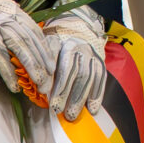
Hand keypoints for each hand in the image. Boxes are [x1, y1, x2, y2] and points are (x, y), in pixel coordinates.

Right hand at [0, 0, 55, 96]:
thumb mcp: (5, 7)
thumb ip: (19, 22)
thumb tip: (36, 41)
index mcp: (12, 12)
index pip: (32, 34)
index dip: (43, 52)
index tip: (51, 67)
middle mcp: (0, 20)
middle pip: (20, 45)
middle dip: (33, 65)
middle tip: (42, 82)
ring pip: (0, 54)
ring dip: (10, 73)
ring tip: (16, 89)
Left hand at [39, 4, 107, 119]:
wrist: (77, 27)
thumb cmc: (57, 42)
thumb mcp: (47, 46)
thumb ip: (45, 65)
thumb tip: (42, 88)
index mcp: (67, 44)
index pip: (64, 66)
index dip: (58, 85)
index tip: (50, 101)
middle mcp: (82, 49)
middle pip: (77, 74)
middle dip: (68, 95)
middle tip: (60, 112)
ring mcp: (94, 56)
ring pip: (89, 78)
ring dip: (80, 99)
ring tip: (72, 115)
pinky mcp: (101, 63)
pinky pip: (101, 80)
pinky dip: (97, 96)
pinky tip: (92, 109)